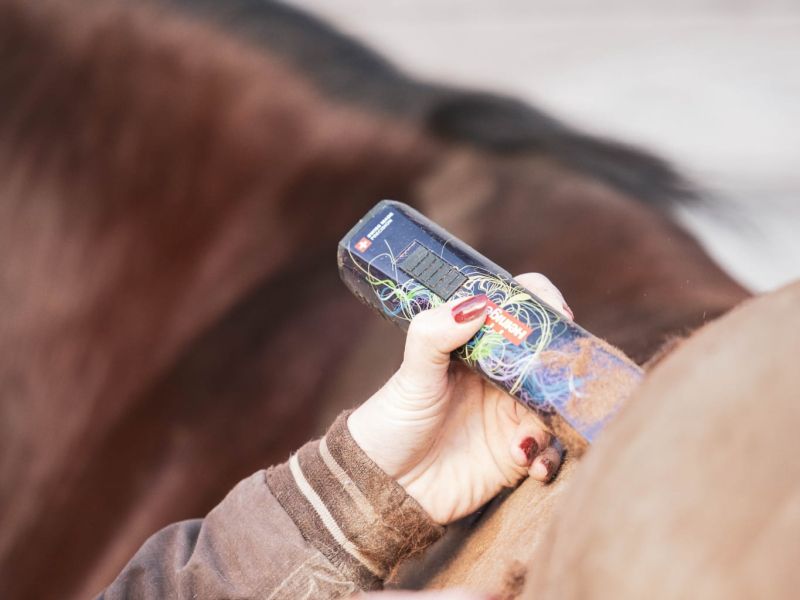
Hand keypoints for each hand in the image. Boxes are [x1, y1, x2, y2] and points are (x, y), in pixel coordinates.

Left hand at [348, 273, 570, 524]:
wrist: (382, 485)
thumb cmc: (391, 423)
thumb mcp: (411, 375)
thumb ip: (435, 335)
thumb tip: (477, 304)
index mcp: (475, 346)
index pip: (516, 310)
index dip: (540, 303)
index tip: (556, 313)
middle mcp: (499, 377)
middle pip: (548, 355)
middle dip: (562, 364)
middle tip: (561, 378)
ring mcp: (510, 415)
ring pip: (555, 405)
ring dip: (551, 420)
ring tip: (522, 441)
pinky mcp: (516, 455)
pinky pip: (549, 451)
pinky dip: (547, 457)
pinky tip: (527, 463)